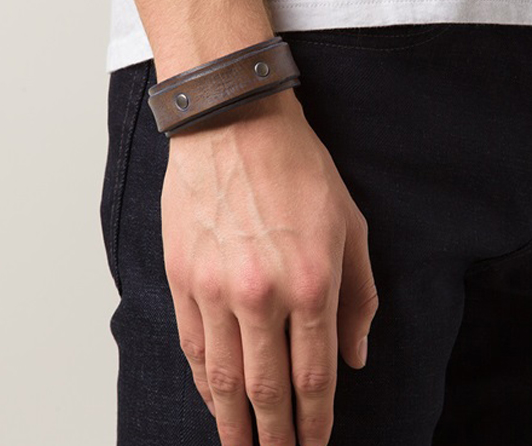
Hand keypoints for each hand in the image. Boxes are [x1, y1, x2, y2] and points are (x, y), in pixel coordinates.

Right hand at [161, 89, 378, 445]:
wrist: (233, 126)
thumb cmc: (296, 169)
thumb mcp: (352, 228)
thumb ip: (358, 299)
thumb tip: (354, 357)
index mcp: (310, 284)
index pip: (314, 376)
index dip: (315, 421)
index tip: (313, 445)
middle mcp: (260, 295)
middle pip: (265, 388)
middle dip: (273, 434)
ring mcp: (214, 288)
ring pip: (222, 376)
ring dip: (231, 420)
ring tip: (238, 445)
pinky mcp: (182, 277)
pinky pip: (192, 344)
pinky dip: (203, 379)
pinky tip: (211, 397)